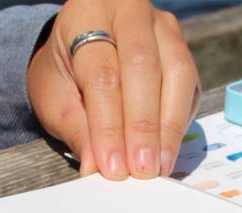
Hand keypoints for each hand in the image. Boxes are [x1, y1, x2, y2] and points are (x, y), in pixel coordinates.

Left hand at [26, 0, 200, 179]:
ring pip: (176, 73)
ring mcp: (163, 28)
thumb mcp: (52, 96)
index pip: (102, 74)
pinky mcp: (182, 50)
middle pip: (142, 67)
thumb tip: (96, 166)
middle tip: (141, 169)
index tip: (112, 166)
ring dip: (169, 126)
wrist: (79, 45)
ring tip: (159, 165)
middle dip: (143, 126)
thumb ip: (74, 127)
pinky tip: (167, 150)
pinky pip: (189, 86)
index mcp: (88, 15)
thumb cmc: (64, 70)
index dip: (109, 125)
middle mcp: (130, 12)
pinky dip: (179, 122)